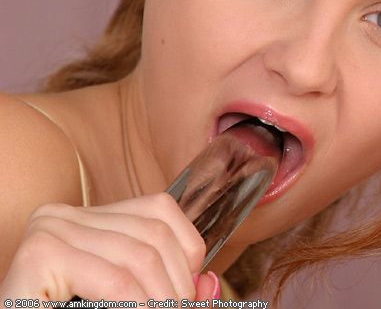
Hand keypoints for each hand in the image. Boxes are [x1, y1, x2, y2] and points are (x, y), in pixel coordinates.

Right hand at [0, 193, 213, 302]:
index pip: (160, 210)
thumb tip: (212, 283)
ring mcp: (48, 230)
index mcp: (85, 218)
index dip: (187, 250)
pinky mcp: (39, 256)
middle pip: (153, 233)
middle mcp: (62, 215)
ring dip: (162, 300)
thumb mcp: (128, 299)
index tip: (188, 291)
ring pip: (140, 257)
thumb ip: (168, 289)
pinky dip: (139, 305)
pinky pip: (116, 280)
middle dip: (178, 283)